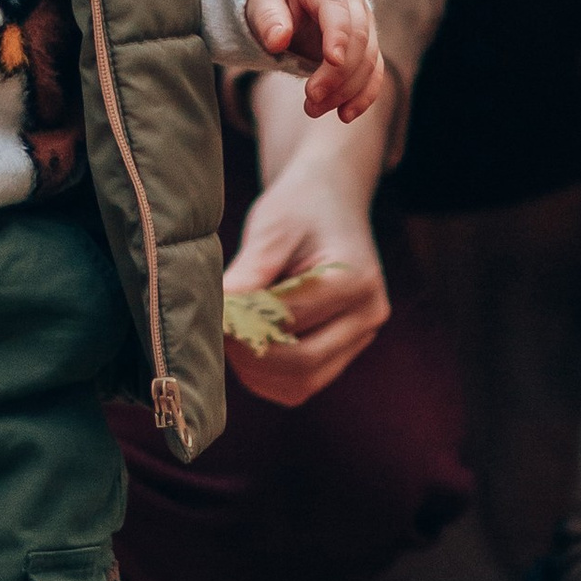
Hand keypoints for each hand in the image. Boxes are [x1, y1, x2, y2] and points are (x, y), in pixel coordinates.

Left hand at [220, 87, 390, 407]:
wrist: (331, 197)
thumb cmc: (300, 206)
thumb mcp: (273, 227)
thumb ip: (251, 272)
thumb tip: (222, 315)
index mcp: (355, 280)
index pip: (292, 320)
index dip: (246, 321)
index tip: (213, 311)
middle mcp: (368, 316)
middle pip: (303, 362)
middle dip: (251, 352)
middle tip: (216, 328)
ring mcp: (361, 337)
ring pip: (303, 383)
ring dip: (258, 370)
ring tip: (232, 334)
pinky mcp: (345, 349)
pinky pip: (303, 383)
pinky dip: (269, 375)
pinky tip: (249, 344)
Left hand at [243, 0, 383, 122]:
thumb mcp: (262, 1)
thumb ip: (269, 19)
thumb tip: (277, 41)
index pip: (336, 7)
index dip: (337, 33)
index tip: (331, 60)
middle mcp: (353, 1)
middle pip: (358, 38)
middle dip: (337, 73)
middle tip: (310, 98)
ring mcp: (365, 23)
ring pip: (368, 59)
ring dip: (346, 90)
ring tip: (313, 109)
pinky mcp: (368, 47)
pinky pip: (374, 72)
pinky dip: (364, 95)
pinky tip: (345, 115)